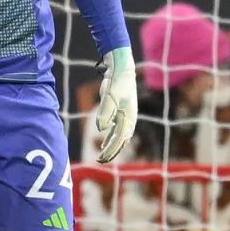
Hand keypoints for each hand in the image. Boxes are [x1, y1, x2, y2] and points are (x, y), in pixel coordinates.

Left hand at [96, 46, 137, 161]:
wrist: (121, 69)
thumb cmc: (117, 82)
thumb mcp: (110, 96)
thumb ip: (105, 112)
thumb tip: (101, 128)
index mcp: (129, 117)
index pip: (120, 139)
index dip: (112, 150)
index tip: (102, 158)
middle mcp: (129, 118)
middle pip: (121, 141)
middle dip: (111, 152)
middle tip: (100, 161)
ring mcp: (125, 116)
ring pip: (119, 136)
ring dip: (111, 146)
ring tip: (102, 156)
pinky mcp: (120, 112)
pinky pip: (116, 129)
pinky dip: (111, 137)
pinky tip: (104, 142)